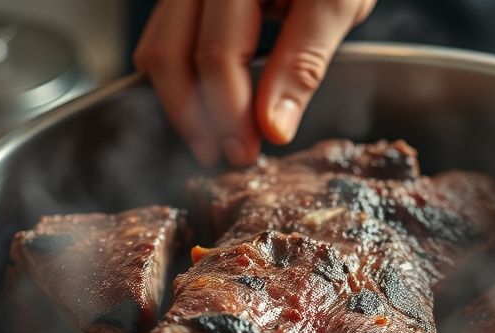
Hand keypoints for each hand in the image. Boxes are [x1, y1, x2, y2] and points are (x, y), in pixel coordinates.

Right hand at [134, 0, 375, 165]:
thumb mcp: (336, 3)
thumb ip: (303, 64)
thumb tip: (273, 128)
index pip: (217, 55)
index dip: (230, 113)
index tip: (249, 151)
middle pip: (170, 54)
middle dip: (196, 116)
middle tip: (228, 155)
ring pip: (157, 47)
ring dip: (180, 101)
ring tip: (212, 139)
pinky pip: (165, 35)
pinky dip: (181, 75)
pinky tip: (207, 103)